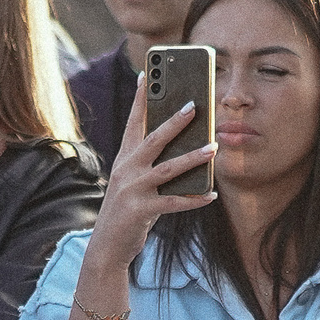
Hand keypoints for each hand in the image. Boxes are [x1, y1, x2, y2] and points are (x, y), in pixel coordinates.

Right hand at [91, 87, 217, 273]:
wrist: (106, 245)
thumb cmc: (127, 209)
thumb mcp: (133, 181)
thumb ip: (150, 163)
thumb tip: (185, 148)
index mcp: (124, 158)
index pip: (133, 123)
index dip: (140, 99)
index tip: (147, 74)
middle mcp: (126, 170)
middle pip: (153, 140)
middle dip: (174, 122)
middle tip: (194, 106)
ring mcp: (132, 190)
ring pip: (166, 169)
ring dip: (192, 158)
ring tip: (213, 148)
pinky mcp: (141, 211)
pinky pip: (173, 202)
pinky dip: (194, 199)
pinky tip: (211, 195)